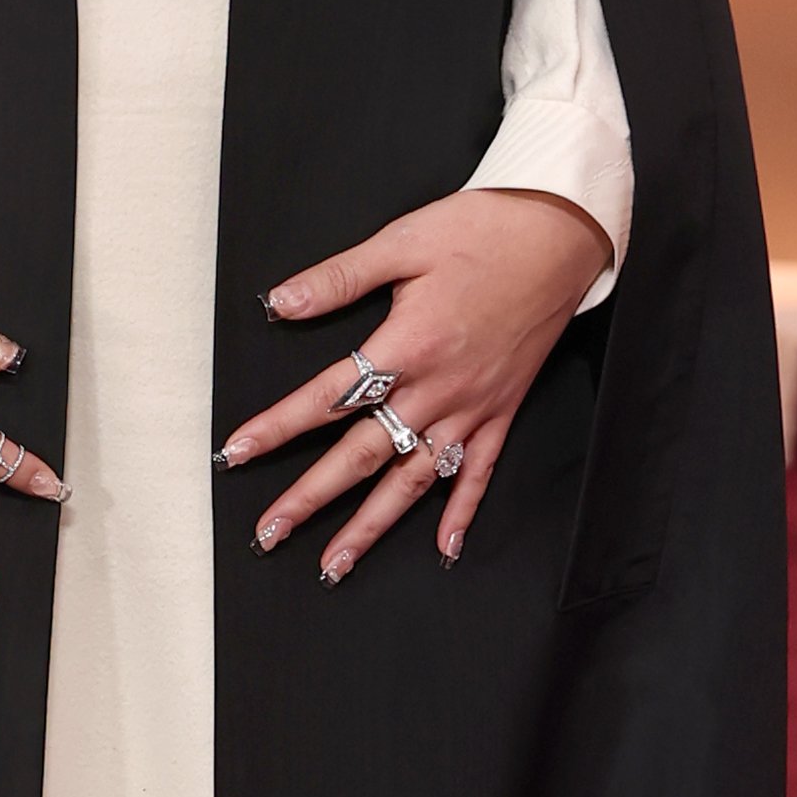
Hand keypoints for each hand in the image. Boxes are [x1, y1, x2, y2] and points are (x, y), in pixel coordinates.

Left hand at [220, 187, 613, 582]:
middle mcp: (437, 388)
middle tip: (270, 533)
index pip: (327, 397)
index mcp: (407, 345)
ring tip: (337, 563)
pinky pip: (479, 472)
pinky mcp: (502, 410)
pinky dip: (462, 512)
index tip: (237, 452)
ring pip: (414, 478)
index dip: (277, 426)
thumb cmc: (483, 232)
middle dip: (311, 498)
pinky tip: (445, 547)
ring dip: (373, 525)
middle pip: (362, 454)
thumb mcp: (402, 241)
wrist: (559, 236)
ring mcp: (472, 406)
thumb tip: (280, 302)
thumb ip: (339, 278)